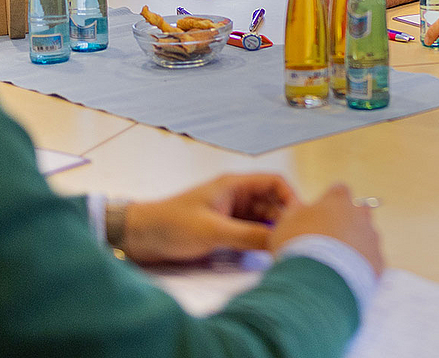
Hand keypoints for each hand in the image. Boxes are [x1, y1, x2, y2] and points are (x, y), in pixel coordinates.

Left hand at [119, 173, 294, 264]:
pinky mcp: (223, 229)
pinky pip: (250, 232)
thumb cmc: (172, 225)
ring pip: (262, 220)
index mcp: (234, 185)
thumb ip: (248, 236)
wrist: (138, 238)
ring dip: (272, 232)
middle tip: (293, 241)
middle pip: (272, 203)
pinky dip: (259, 241)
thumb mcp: (213, 231)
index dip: (291, 199)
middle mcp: (236, 196)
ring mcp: (230, 213)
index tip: (299, 221)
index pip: (275, 183)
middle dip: (284, 219)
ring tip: (281, 250)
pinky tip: (264, 255)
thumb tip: (281, 242)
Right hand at [269, 183, 384, 275]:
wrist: (318, 280)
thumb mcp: (286, 224)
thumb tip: (300, 209)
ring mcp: (372, 237)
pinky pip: (371, 259)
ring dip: (354, 245)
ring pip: (366, 236)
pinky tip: (345, 275)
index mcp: (338, 200)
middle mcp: (360, 214)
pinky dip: (361, 265)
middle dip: (346, 223)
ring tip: (335, 263)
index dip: (329, 203)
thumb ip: (296, 212)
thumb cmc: (299, 246)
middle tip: (329, 241)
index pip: (339, 191)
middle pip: (357, 212)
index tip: (320, 216)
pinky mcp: (378, 260)